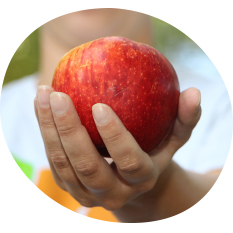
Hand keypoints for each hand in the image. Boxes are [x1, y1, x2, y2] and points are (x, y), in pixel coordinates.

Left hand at [34, 86, 200, 210]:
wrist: (131, 180)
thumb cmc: (154, 152)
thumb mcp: (174, 138)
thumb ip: (185, 119)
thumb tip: (194, 92)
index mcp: (140, 180)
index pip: (128, 161)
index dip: (115, 136)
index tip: (99, 105)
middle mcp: (113, 192)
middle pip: (86, 166)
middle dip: (69, 130)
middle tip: (59, 95)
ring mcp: (87, 193)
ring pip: (62, 165)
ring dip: (49, 129)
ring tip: (43, 94)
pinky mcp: (69, 186)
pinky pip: (53, 160)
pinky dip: (45, 132)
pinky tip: (42, 106)